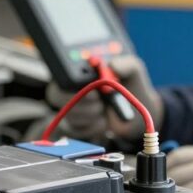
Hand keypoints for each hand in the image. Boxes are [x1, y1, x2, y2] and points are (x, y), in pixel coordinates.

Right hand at [46, 55, 162, 143]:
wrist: (137, 112)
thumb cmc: (130, 85)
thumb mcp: (132, 69)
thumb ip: (126, 64)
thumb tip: (113, 65)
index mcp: (79, 69)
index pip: (62, 73)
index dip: (73, 81)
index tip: (94, 88)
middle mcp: (70, 87)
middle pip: (55, 95)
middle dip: (80, 100)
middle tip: (97, 99)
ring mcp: (70, 107)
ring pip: (68, 113)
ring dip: (91, 113)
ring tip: (103, 108)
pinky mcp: (74, 126)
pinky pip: (76, 129)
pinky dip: (94, 126)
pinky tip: (103, 120)